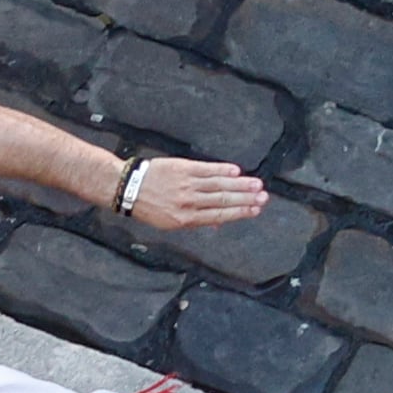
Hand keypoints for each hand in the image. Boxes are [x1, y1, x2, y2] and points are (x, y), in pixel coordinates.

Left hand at [122, 158, 268, 229]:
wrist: (129, 188)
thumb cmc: (150, 208)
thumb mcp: (170, 223)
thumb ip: (195, 221)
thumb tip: (218, 223)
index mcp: (186, 219)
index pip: (219, 216)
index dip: (240, 213)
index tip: (256, 210)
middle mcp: (188, 202)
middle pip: (223, 200)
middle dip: (246, 199)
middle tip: (264, 197)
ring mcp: (187, 184)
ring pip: (218, 185)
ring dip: (240, 185)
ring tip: (256, 184)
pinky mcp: (183, 168)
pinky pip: (206, 169)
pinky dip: (222, 170)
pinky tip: (235, 171)